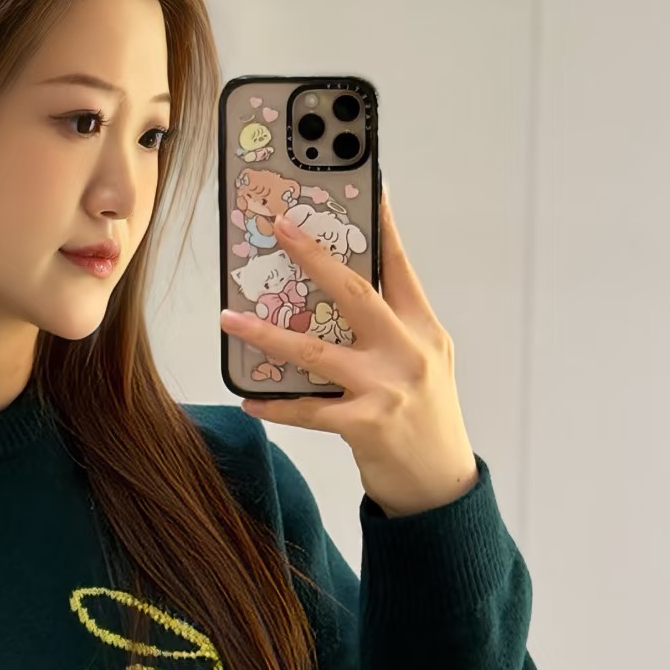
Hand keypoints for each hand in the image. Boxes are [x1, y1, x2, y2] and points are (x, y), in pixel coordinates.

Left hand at [220, 184, 478, 517]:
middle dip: (313, 254)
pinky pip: (308, 410)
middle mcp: (408, 352)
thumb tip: (332, 293)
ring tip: (228, 318)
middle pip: (353, 291)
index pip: (399, 265)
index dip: (381, 223)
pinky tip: (249, 399)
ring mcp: (388, 388)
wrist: (441, 484)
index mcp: (423, 328)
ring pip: (316, 351)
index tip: (364, 184)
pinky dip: (275, 405)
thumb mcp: (422, 362)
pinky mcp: (366, 425)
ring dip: (266, 334)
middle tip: (278, 226)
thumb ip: (388, 329)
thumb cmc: (425, 416)